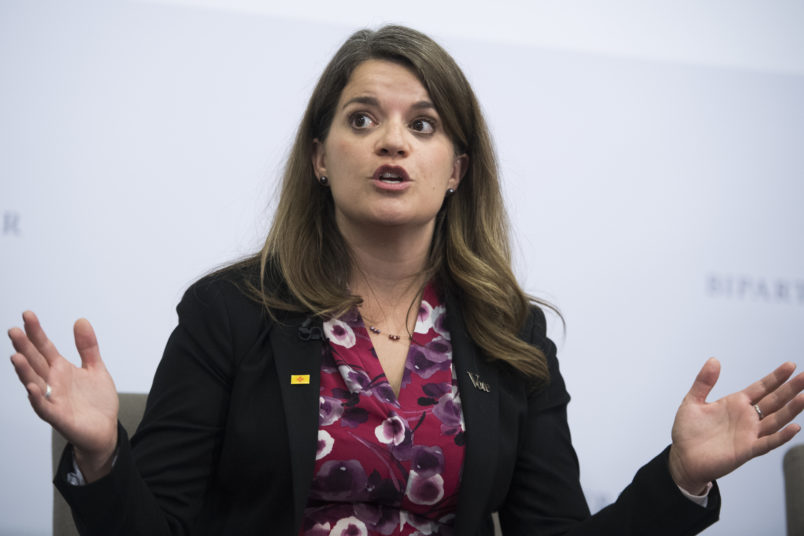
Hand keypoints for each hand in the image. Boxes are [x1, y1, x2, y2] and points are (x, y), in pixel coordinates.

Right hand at [9, 311, 118, 480]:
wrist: (105, 430)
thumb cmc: (96, 402)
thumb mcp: (95, 368)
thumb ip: (87, 346)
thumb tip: (80, 320)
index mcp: (61, 370)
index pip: (44, 348)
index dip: (36, 332)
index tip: (27, 314)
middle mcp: (53, 383)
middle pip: (35, 362)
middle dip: (24, 347)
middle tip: (13, 330)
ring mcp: (54, 399)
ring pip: (35, 383)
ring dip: (24, 371)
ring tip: (16, 355)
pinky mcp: (59, 417)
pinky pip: (45, 407)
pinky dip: (38, 397)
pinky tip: (31, 387)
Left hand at [669, 358, 803, 493]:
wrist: (683, 458)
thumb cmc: (688, 431)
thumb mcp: (692, 401)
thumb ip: (704, 381)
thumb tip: (714, 360)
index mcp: (736, 403)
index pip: (761, 388)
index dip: (776, 377)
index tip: (791, 365)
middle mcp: (747, 417)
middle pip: (774, 401)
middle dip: (790, 389)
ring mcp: (749, 434)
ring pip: (776, 420)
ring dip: (791, 410)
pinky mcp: (746, 450)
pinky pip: (767, 442)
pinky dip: (781, 436)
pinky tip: (794, 427)